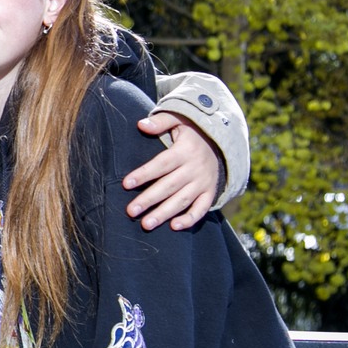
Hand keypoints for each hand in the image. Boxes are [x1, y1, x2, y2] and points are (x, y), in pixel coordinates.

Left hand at [122, 114, 222, 230]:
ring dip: (164, 213)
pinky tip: (174, 226)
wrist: (220, 143)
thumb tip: (141, 124)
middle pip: (169, 186)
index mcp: (185, 151)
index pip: (162, 164)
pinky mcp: (210, 193)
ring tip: (146, 224)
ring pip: (183, 200)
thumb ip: (160, 122)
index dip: (144, 174)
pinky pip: (201, 209)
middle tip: (131, 211)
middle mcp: (195, 168)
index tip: (126, 183)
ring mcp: (204, 182)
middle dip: (149, 199)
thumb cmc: (190, 132)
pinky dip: (190, 219)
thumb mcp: (178, 120)